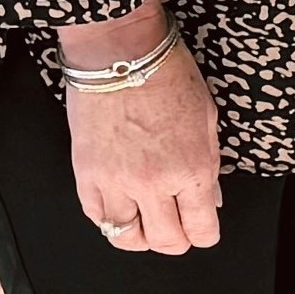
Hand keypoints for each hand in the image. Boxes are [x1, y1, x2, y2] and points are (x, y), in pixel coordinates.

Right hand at [60, 3, 222, 252]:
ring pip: (126, 238)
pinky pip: (97, 217)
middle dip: (176, 239)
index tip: (202, 228)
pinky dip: (110, 216)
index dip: (205, 233)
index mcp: (192, 169)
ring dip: (140, 234)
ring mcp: (116, 182)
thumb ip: (208, 164)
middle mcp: (154, 183)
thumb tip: (208, 198)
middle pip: (166, 242)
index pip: (202, 230)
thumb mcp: (206, 118)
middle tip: (176, 227)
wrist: (119, 51)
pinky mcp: (86, 175)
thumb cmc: (166, 74)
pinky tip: (120, 203)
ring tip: (145, 219)